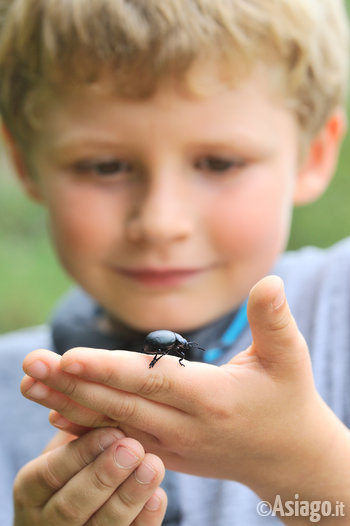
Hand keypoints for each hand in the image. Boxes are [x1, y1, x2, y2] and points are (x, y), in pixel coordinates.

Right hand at [14, 427, 166, 525]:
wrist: (72, 514)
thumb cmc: (73, 467)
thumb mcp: (64, 447)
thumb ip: (75, 427)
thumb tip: (83, 389)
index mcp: (32, 488)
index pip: (51, 472)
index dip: (81, 453)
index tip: (112, 431)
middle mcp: (46, 520)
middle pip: (72, 504)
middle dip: (105, 475)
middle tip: (133, 448)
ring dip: (129, 496)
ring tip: (153, 466)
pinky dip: (143, 520)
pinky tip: (158, 496)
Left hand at [21, 276, 347, 494]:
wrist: (287, 458)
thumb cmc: (288, 400)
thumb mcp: (290, 358)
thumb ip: (275, 320)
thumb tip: (270, 280)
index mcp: (212, 397)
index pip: (151, 380)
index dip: (107, 369)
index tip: (66, 357)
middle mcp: (184, 427)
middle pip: (119, 403)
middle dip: (71, 384)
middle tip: (31, 366)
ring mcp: (171, 446)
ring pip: (111, 425)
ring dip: (68, 405)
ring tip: (30, 386)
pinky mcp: (165, 455)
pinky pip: (119, 441)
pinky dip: (86, 429)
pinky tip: (55, 416)